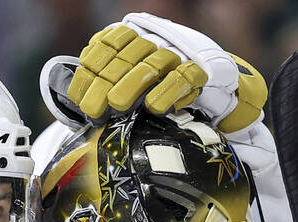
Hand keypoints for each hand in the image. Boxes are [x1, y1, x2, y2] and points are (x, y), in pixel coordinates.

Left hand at [64, 14, 266, 132]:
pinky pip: (184, 76)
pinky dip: (168, 91)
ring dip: (132, 85)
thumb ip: (110, 84)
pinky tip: (154, 107)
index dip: (91, 67)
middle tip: (93, 108)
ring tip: (116, 106)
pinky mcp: (204, 69)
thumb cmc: (168, 91)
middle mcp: (158, 38)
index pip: (109, 43)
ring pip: (153, 63)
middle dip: (105, 82)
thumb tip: (77, 100)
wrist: (219, 91)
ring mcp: (181, 51)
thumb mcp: (136, 85)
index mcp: (138, 36)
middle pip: (126, 55)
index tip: (80, 97)